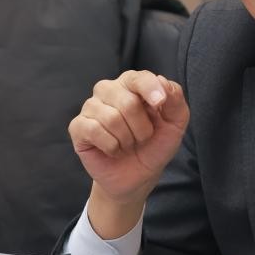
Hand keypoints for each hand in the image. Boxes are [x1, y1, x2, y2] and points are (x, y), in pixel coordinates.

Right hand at [68, 70, 189, 236]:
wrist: (138, 177)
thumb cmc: (155, 145)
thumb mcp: (175, 124)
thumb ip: (175, 100)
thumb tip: (162, 81)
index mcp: (132, 84)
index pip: (138, 78)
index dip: (150, 88)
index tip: (160, 104)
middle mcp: (109, 90)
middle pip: (127, 101)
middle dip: (141, 128)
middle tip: (142, 138)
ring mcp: (91, 107)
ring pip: (111, 118)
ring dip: (127, 139)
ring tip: (127, 144)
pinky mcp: (78, 126)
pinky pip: (94, 130)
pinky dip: (111, 146)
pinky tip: (113, 150)